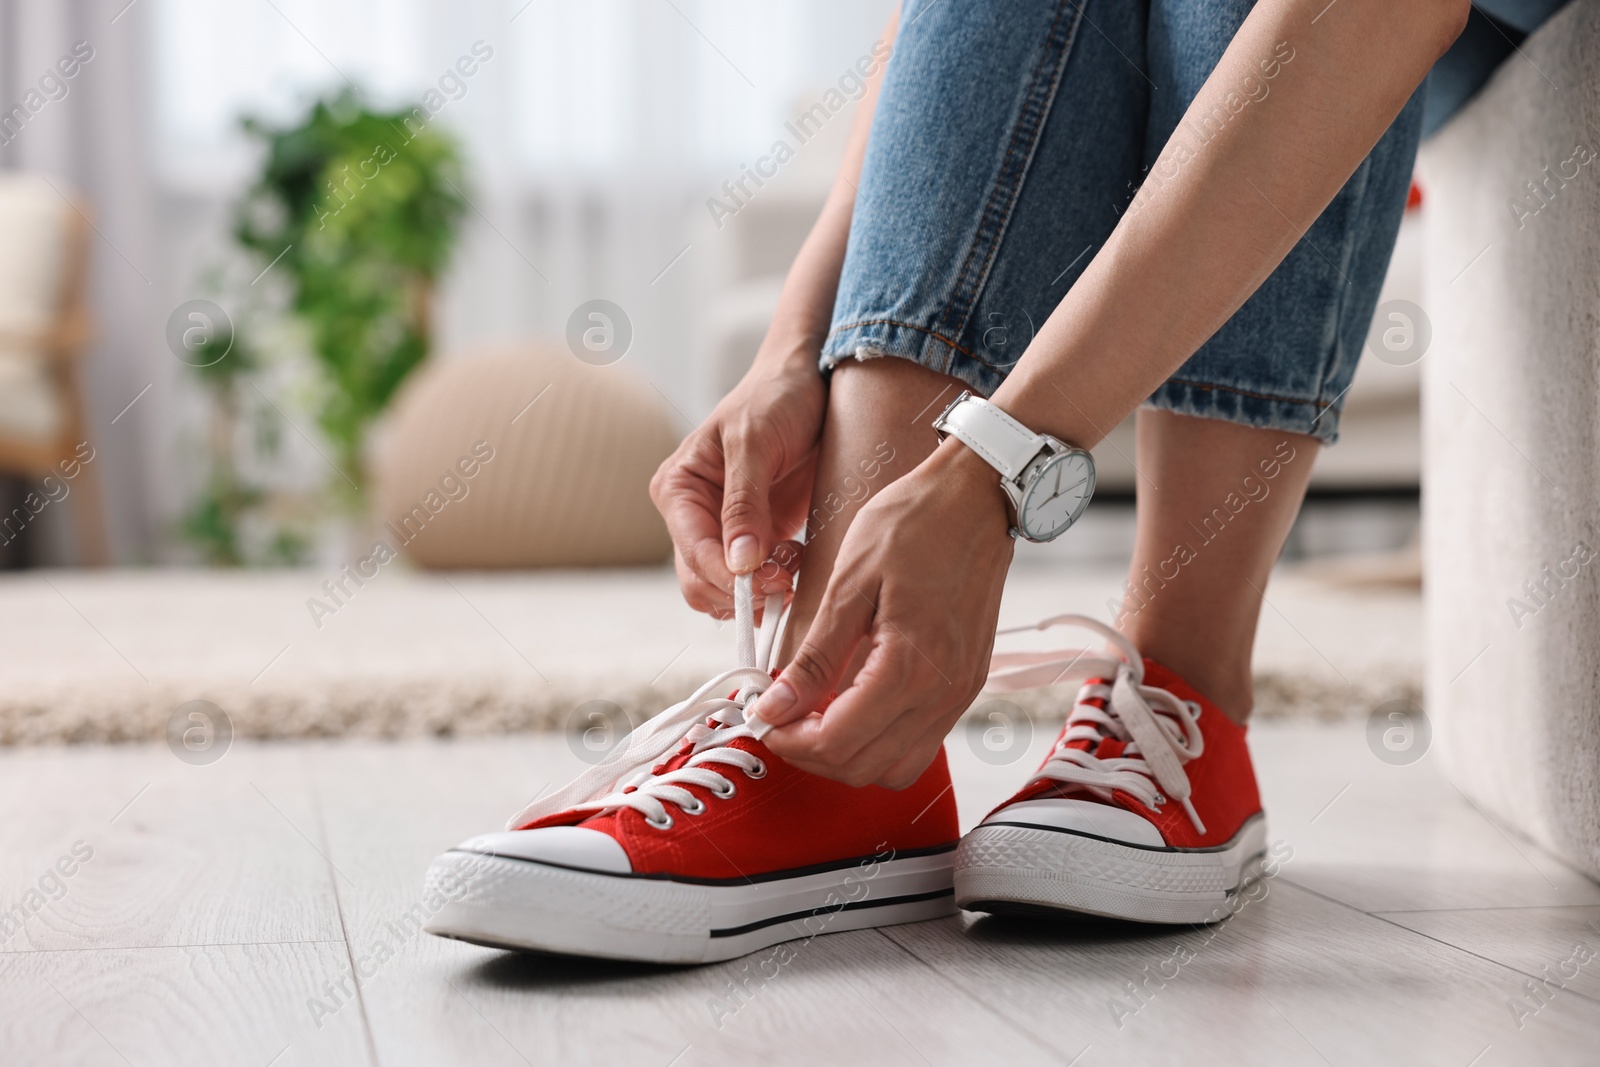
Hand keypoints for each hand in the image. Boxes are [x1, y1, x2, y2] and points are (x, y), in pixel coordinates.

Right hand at [649, 344, 825, 617]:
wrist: (810, 383)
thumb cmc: (775, 398)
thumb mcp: (755, 442)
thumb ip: (744, 502)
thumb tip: (739, 561)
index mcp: (679, 488)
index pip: (693, 551)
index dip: (728, 575)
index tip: (768, 580)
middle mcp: (694, 515)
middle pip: (701, 581)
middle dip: (742, 590)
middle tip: (785, 580)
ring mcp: (724, 530)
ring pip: (726, 590)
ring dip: (760, 591)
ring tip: (793, 564)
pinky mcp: (757, 538)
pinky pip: (755, 581)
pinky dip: (775, 584)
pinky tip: (797, 561)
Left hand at [751, 441, 1014, 787]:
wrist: (977, 497)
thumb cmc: (914, 523)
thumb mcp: (849, 583)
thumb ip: (816, 656)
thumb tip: (778, 706)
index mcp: (910, 667)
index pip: (837, 742)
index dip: (789, 740)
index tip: (763, 717)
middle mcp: (942, 694)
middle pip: (863, 768)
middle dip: (811, 753)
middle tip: (780, 717)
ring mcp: (960, 694)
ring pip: (895, 768)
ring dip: (848, 755)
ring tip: (814, 714)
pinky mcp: (967, 685)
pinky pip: (920, 741)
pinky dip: (880, 740)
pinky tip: (852, 703)